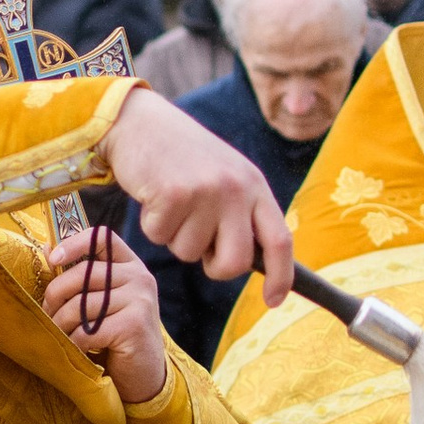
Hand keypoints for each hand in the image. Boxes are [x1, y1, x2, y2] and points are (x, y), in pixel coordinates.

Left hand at [42, 229, 167, 402]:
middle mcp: (140, 277)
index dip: (73, 243)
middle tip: (47, 315)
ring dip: (61, 325)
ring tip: (60, 335)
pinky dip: (74, 343)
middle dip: (55, 296)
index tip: (52, 260)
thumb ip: (82, 276)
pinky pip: (87, 330)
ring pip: (80, 305)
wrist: (145, 375)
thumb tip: (44, 249)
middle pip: (82, 274)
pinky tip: (77, 351)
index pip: (102, 237)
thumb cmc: (116, 336)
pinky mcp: (134, 325)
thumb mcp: (102, 301)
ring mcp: (139, 300)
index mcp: (131, 265)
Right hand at [103, 88, 293, 294]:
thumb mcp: (224, 177)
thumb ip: (240, 214)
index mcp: (255, 185)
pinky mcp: (173, 194)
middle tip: (198, 244)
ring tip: (171, 201)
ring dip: (174, 237)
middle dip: (214, 266)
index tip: (274, 301)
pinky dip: (151, 225)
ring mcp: (206, 191)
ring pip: (190, 253)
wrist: (141, 122)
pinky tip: (153, 195)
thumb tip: (245, 262)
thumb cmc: (181, 158)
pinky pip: (160, 237)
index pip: (279, 240)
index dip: (281, 276)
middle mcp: (236, 188)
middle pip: (235, 262)